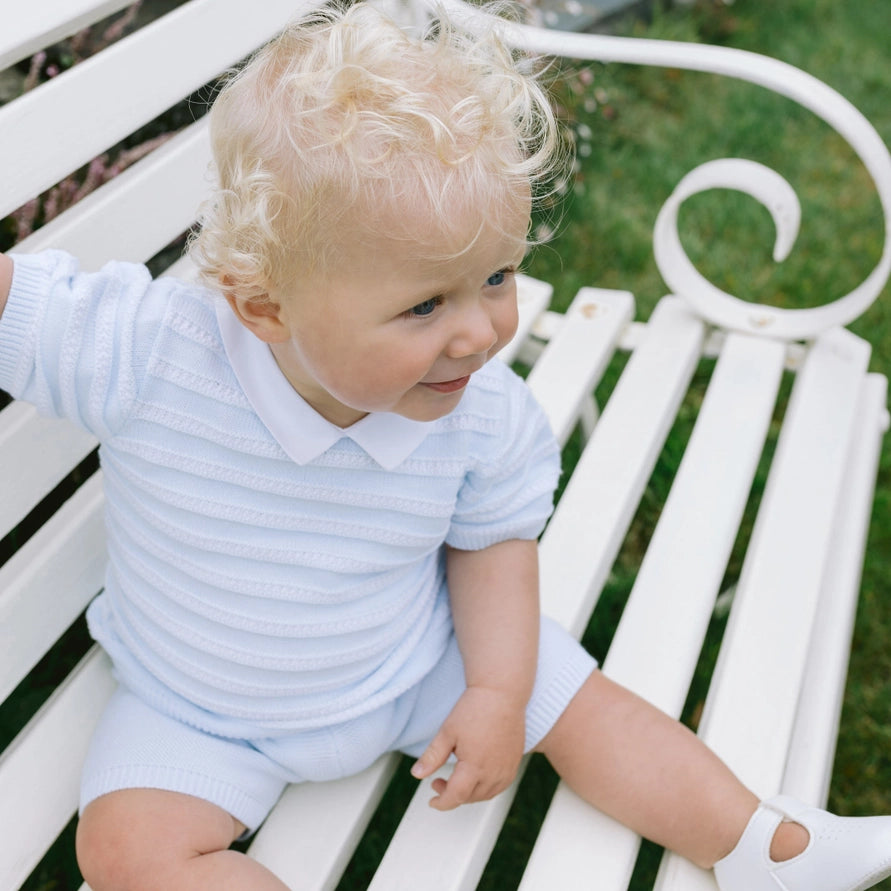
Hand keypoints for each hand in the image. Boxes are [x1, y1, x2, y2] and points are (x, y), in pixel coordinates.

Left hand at [410, 685, 525, 809]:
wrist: (501, 693)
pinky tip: (476, 776)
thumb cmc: (474, 709)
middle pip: (470, 797)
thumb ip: (432, 757)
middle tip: (438, 781)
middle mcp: (493, 773)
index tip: (432, 800)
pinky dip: (485, 788)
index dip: (441, 802)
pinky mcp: (515, 762)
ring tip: (455, 780)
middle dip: (452, 795)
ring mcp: (507, 769)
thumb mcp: (447, 732)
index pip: (456, 797)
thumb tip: (416, 775)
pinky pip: (500, 785)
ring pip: (486, 794)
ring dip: (469, 794)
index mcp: (474, 767)